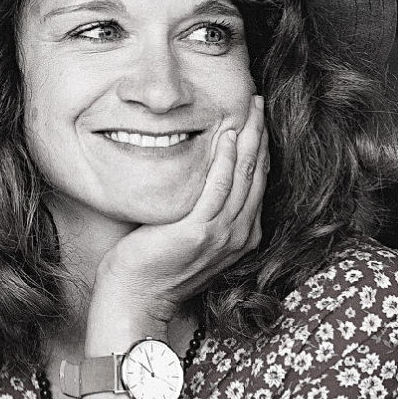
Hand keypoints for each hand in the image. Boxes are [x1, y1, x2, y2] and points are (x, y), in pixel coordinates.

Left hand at [87, 96, 267, 349]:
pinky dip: (226, 159)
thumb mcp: (189, 234)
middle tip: (259, 100)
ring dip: (249, 137)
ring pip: (245, 175)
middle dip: (260, 133)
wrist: (136, 298)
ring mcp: (222, 234)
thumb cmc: (154, 265)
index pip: (258, 181)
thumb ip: (204, 208)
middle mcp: (240, 235)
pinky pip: (219, 187)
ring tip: (250, 107)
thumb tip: (198, 174)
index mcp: (242, 236)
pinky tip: (227, 135)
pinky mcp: (199, 231)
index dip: (260, 146)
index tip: (257, 117)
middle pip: (257, 173)